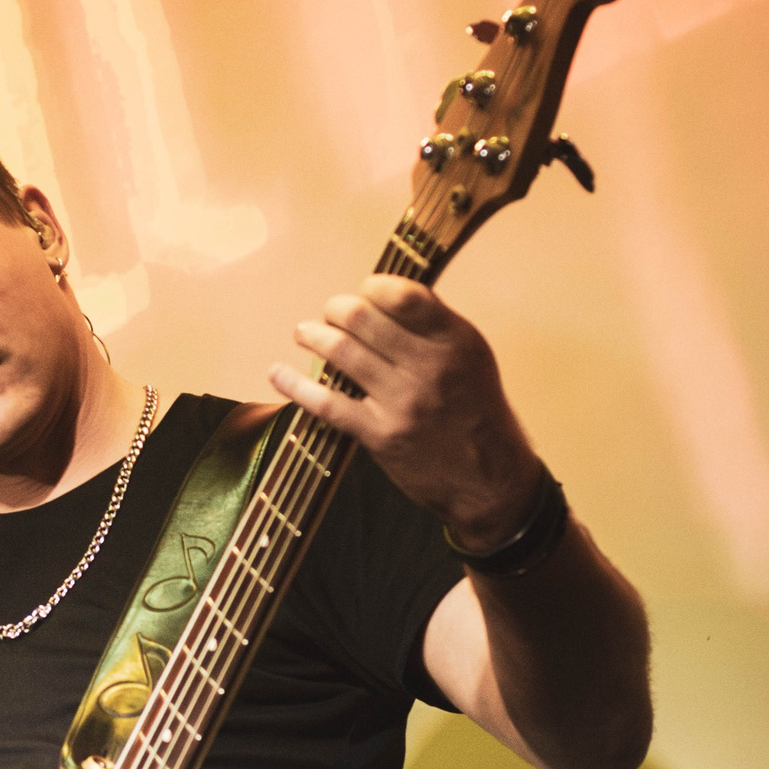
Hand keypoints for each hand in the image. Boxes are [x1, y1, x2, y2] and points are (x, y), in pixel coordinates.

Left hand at [271, 275, 539, 547]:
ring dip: (313, 336)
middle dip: (335, 309)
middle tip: (328, 314)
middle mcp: (431, 367)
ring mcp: (404, 402)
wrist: (491, 481)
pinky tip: (277, 373)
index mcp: (456, 340)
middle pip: (361, 318)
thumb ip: (434, 326)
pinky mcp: (381, 436)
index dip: (372, 287)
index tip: (362, 294)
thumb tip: (385, 293)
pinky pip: (326, 403)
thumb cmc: (477, 412)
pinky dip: (294, 385)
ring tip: (304, 333)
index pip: (402, 294)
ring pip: (341, 353)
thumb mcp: (473, 359)